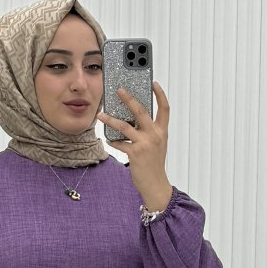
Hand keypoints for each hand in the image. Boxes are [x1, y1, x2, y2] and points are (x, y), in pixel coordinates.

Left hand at [98, 82, 170, 202]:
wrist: (155, 184)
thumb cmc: (154, 164)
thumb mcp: (157, 145)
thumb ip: (149, 131)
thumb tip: (133, 119)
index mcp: (162, 131)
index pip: (165, 108)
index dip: (160, 94)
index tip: (154, 83)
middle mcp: (155, 135)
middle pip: (141, 111)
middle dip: (129, 98)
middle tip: (119, 90)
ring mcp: (145, 144)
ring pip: (125, 126)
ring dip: (111, 120)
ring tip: (101, 115)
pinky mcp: (135, 153)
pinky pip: (120, 143)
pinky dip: (113, 141)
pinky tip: (109, 139)